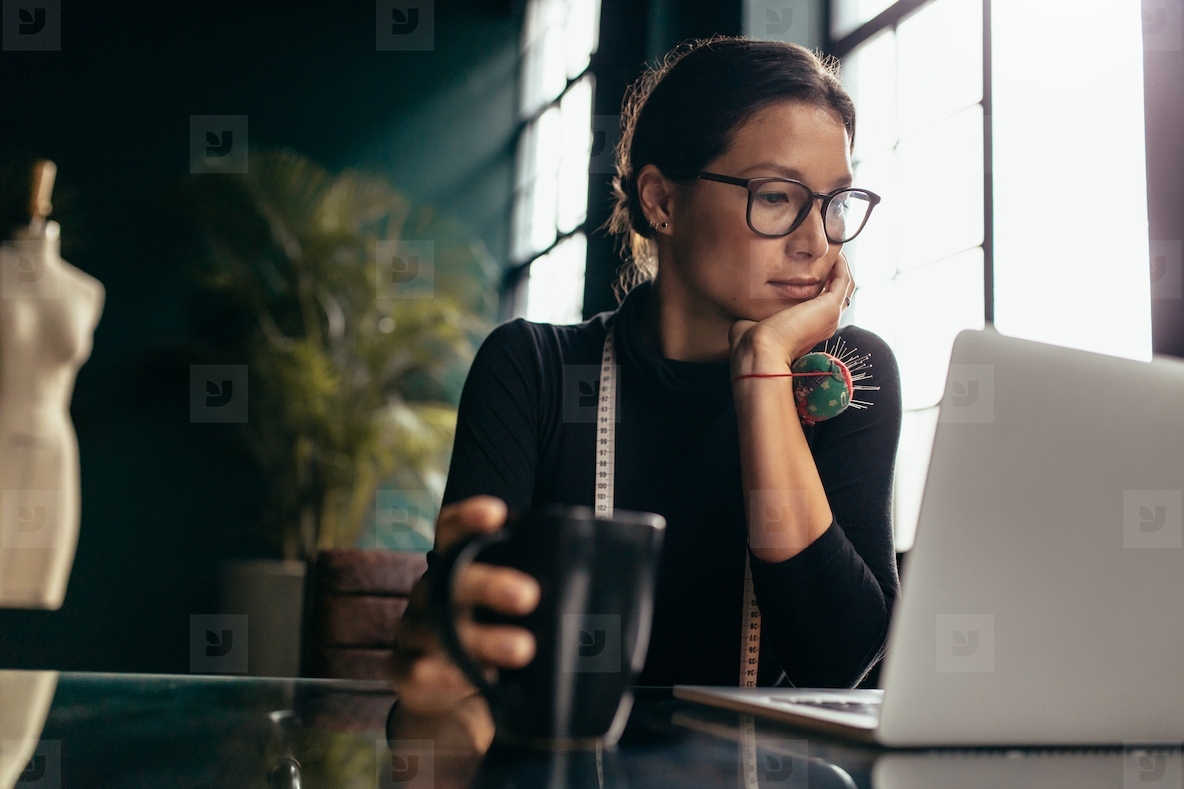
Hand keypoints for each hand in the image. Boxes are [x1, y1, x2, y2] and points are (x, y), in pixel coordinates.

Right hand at [389, 495, 540, 752]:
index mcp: (454, 568)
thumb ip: (539, 599)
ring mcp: (414, 633)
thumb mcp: (514, 616)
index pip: (451, 533)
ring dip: (481, 638)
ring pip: (438, 628)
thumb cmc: (492, 644)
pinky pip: (422, 672)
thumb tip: (597, 595)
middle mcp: (430, 594)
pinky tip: (481, 681)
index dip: (467, 520)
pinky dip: (452, 677)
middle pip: (449, 578)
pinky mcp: (406, 674)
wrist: (449, 706)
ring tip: (522, 648)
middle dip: (488, 584)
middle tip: (529, 596)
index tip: (497, 513)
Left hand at [728, 250, 855, 368]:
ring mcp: (830, 317)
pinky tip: (832, 251)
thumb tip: (747, 299)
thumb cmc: (750, 341)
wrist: (759, 350)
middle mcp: (823, 324)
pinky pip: (843, 280)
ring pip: (844, 286)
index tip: (809, 264)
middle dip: (832, 270)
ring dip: (839, 266)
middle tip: (824, 251)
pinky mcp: (830, 307)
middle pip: (837, 293)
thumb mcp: (754, 320)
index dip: (819, 283)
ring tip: (831, 246)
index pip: (820, 302)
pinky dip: (840, 265)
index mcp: (808, 329)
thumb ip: (756, 309)